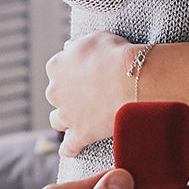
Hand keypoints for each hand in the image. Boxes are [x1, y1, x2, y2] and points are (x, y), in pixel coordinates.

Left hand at [45, 31, 140, 156]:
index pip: (57, 70)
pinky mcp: (81, 134)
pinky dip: (69, 149)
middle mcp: (55, 91)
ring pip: (57, 121)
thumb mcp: (95, 38)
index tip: (84, 74)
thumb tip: (68, 48)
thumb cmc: (117, 55)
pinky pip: (69, 147)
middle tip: (87, 95)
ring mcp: (67, 115)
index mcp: (56, 66)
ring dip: (65, 120)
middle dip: (68, 96)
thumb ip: (77, 44)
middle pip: (56, 95)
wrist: (133, 79)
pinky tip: (70, 150)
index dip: (71, 73)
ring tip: (78, 119)